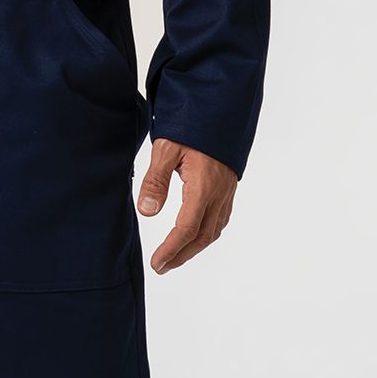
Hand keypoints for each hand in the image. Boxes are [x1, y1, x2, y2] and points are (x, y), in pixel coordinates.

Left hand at [136, 139, 236, 273]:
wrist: (220, 110)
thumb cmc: (192, 126)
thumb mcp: (166, 148)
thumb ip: (156, 181)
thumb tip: (148, 212)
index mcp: (203, 186)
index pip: (187, 228)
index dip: (172, 249)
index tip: (157, 263)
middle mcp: (219, 193)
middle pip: (202, 236)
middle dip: (181, 255)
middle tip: (161, 267)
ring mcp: (227, 191)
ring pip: (214, 230)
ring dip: (194, 248)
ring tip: (174, 258)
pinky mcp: (228, 188)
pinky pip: (221, 219)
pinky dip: (207, 234)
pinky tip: (195, 237)